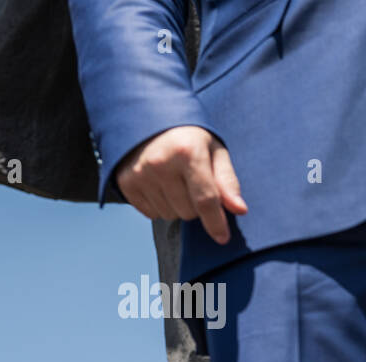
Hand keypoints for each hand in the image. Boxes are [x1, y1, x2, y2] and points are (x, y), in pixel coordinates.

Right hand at [114, 125, 246, 242]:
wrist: (146, 119)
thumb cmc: (188, 138)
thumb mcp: (214, 151)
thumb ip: (227, 181)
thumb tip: (240, 209)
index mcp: (187, 152)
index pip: (205, 199)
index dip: (216, 223)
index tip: (223, 238)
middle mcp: (160, 164)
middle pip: (189, 212)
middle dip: (196, 205)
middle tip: (192, 182)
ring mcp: (139, 174)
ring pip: (170, 215)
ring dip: (178, 206)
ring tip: (175, 181)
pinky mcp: (125, 183)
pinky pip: (152, 214)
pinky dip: (160, 206)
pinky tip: (159, 185)